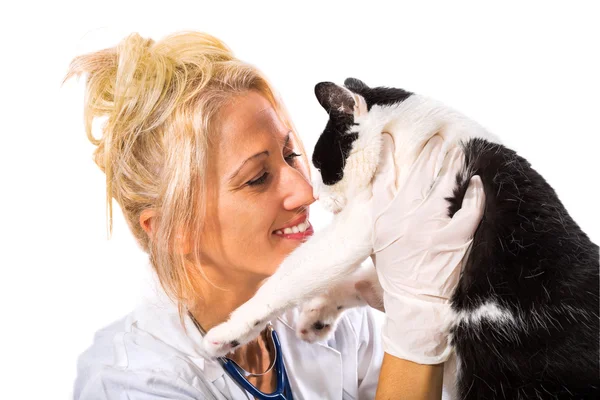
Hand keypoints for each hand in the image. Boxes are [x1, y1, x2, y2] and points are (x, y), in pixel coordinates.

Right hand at [370, 134, 484, 363]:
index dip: (387, 155)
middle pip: (417, 176)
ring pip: (443, 186)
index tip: (391, 136)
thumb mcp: (376, 245)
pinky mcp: (453, 238)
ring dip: (452, 165)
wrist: (414, 303)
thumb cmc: (394, 275)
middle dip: (429, 154)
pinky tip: (477, 183)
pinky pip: (468, 209)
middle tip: (437, 138)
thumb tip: (382, 193)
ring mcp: (429, 227)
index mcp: (382, 219)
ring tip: (459, 150)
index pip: (383, 179)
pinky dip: (474, 194)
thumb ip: (380, 218)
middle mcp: (403, 218)